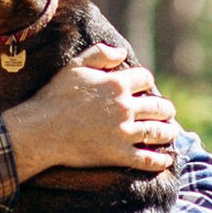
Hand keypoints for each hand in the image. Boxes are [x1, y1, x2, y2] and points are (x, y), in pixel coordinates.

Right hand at [1, 47, 178, 182]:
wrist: (41, 130)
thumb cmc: (54, 97)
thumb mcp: (74, 66)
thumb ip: (100, 54)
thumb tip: (122, 52)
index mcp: (116, 83)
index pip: (145, 79)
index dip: (147, 82)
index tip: (146, 88)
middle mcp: (125, 107)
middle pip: (158, 106)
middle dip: (165, 109)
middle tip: (167, 112)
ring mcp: (123, 132)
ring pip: (157, 132)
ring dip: (168, 132)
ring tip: (171, 133)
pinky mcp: (118, 154)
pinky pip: (147, 159)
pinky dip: (160, 161)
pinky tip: (166, 160)